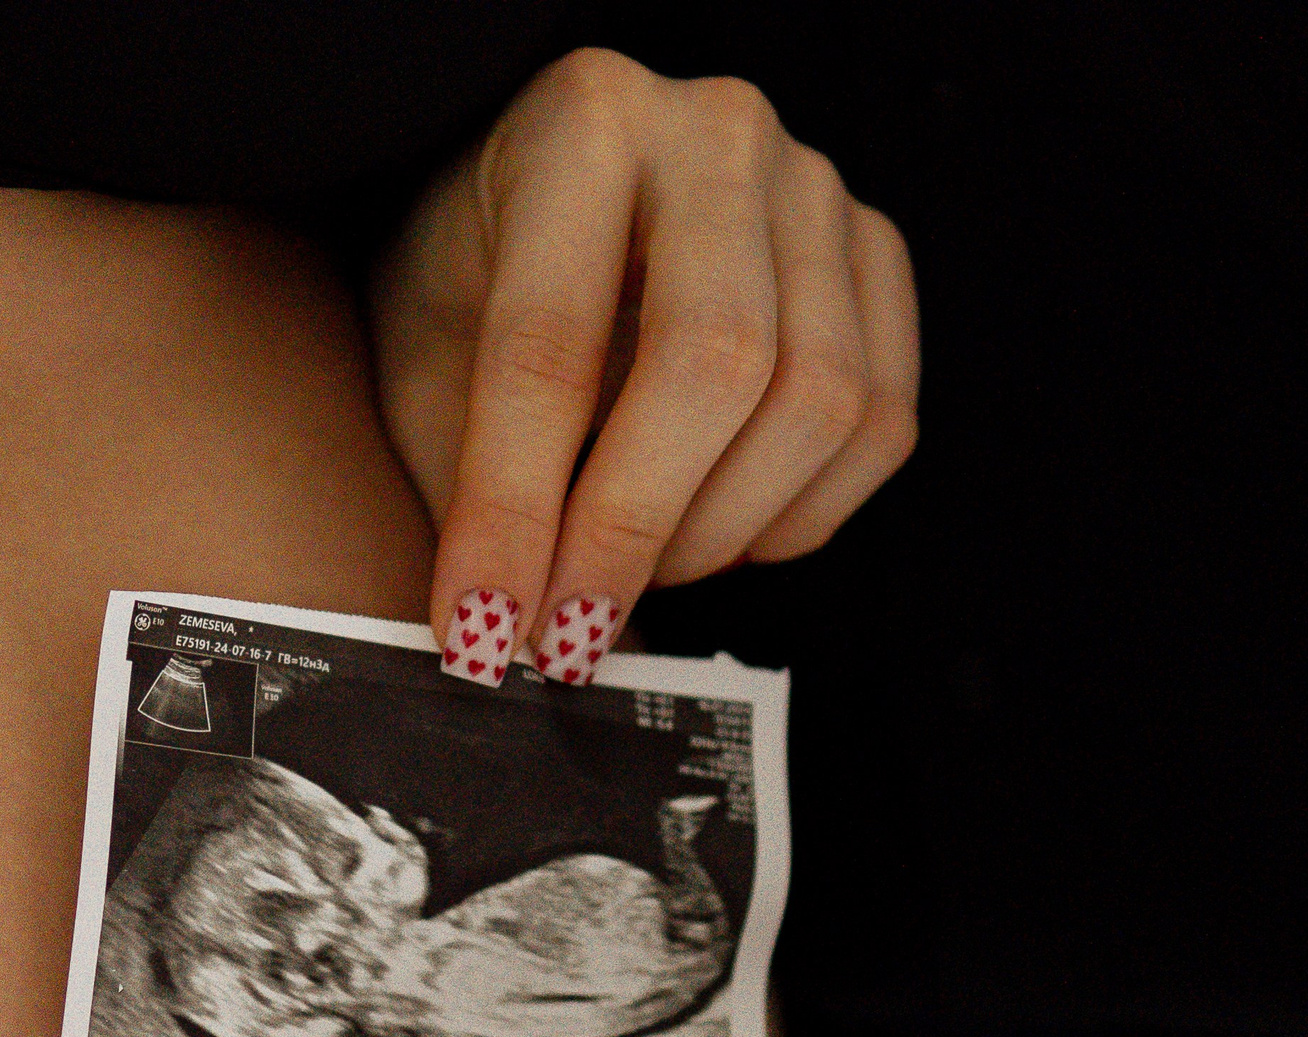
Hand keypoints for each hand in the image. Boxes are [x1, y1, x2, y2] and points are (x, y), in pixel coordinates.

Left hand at [372, 47, 918, 686]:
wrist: (553, 199)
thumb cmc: (476, 279)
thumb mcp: (428, 360)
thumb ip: (465, 485)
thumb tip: (500, 640)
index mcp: (578, 125)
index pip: (552, 345)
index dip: (516, 512)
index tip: (486, 630)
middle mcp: (715, 132)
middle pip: (715, 364)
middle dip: (631, 532)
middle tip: (567, 633)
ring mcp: (816, 189)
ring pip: (817, 403)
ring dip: (718, 533)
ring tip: (632, 573)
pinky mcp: (877, 258)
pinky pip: (880, 424)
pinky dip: (796, 518)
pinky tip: (716, 532)